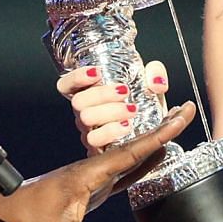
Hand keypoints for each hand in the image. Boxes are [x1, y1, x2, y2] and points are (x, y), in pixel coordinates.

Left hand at [0, 101, 196, 221]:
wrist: (2, 213)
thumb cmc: (27, 221)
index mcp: (88, 173)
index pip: (132, 152)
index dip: (159, 136)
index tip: (181, 116)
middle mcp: (92, 169)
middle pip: (134, 146)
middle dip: (162, 129)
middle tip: (187, 110)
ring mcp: (91, 176)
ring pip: (128, 155)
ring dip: (153, 143)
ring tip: (176, 127)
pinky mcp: (88, 187)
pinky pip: (120, 171)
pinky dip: (140, 163)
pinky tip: (153, 161)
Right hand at [54, 59, 169, 153]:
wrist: (154, 136)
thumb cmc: (146, 108)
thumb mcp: (151, 86)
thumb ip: (155, 74)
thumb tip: (155, 82)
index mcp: (91, 94)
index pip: (67, 85)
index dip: (76, 77)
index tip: (97, 72)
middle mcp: (86, 113)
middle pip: (78, 101)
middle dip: (101, 94)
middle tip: (125, 91)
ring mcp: (90, 131)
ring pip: (85, 119)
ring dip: (109, 111)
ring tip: (132, 110)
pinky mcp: (98, 148)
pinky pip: (95, 140)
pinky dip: (111, 131)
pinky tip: (127, 126)